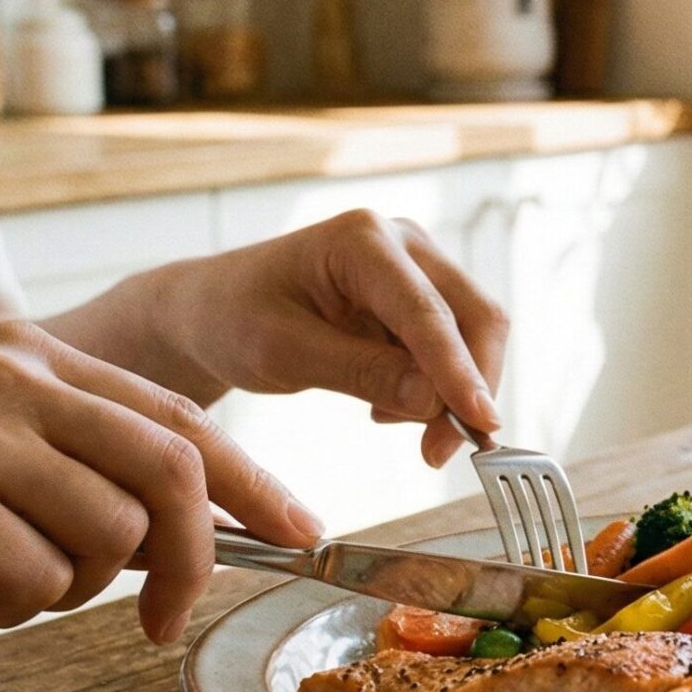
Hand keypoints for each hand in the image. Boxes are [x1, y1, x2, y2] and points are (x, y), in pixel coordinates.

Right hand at [0, 319, 319, 643]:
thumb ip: (87, 478)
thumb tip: (209, 535)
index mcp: (32, 353)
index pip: (178, 417)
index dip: (253, 482)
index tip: (304, 532)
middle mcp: (10, 371)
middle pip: (169, 469)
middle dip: (195, 559)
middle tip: (164, 624)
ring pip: (108, 538)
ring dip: (67, 589)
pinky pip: (36, 580)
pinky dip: (4, 606)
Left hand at [145, 211, 509, 467]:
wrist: (210, 311)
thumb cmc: (232, 320)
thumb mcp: (282, 353)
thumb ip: (360, 372)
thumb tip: (434, 401)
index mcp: (361, 240)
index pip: (428, 312)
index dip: (460, 371)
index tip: (481, 423)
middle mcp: (400, 241)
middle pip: (475, 315)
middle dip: (470, 386)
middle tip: (443, 451)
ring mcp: (414, 266)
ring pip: (471, 334)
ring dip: (451, 391)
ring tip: (391, 422)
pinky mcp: (416, 296)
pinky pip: (450, 347)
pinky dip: (433, 387)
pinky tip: (385, 406)